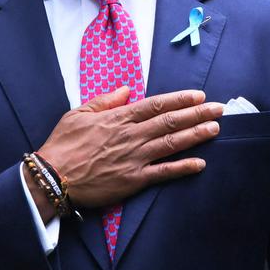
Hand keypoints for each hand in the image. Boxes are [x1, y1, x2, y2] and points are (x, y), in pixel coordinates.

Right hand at [34, 87, 224, 213]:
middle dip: (197, 114)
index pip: (156, 105)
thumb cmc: (62, 145)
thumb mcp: (78, 114)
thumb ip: (104, 101)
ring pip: (172, 143)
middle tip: (219, 109)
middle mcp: (131, 136)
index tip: (199, 96)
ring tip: (215, 128)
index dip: (180, 100)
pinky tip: (200, 163)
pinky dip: (183, 168)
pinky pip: (163, 173)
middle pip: (170, 122)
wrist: (50, 178)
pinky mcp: (133, 180)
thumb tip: (126, 90)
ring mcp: (134, 158)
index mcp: (118, 118)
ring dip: (196, 135)